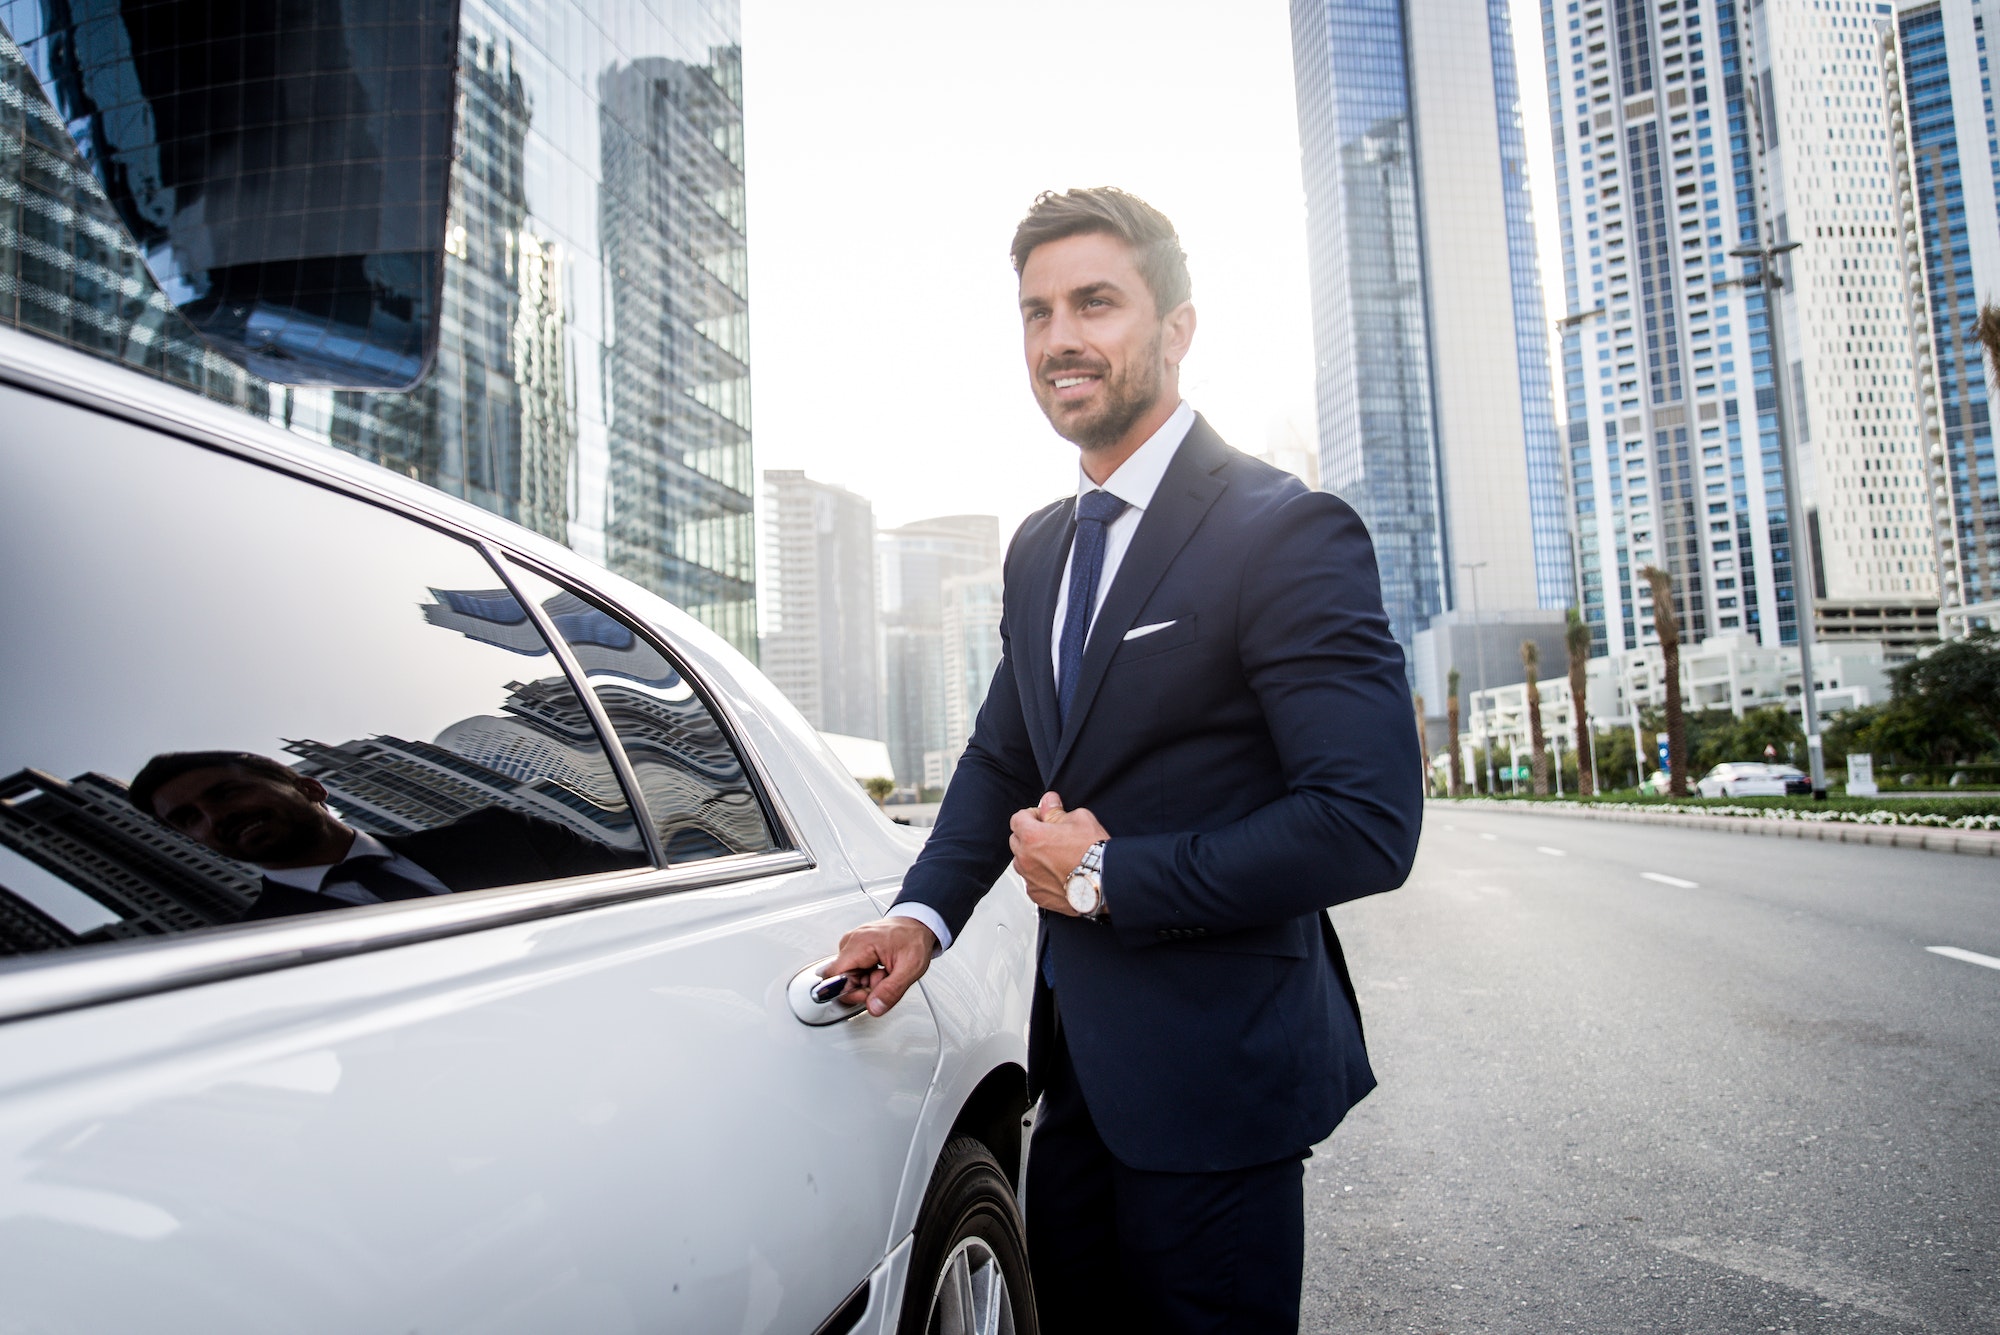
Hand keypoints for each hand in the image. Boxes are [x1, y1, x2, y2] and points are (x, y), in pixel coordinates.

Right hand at [822, 916, 937, 1015]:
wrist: (918, 924)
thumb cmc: (914, 939)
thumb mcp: (910, 968)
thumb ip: (891, 991)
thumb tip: (874, 1007)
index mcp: (860, 943)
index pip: (834, 976)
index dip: (848, 992)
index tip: (865, 994)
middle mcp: (851, 941)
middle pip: (842, 978)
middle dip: (863, 987)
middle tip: (883, 981)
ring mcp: (852, 943)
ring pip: (848, 976)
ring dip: (867, 982)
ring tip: (885, 972)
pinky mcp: (856, 947)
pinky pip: (854, 969)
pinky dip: (867, 974)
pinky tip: (881, 969)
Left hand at [1009, 791, 1108, 915]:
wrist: (1104, 882)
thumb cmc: (1093, 850)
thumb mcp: (1079, 819)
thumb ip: (1056, 810)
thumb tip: (1048, 801)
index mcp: (1031, 836)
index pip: (1017, 819)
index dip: (1031, 815)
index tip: (1044, 818)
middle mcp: (1024, 858)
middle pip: (1016, 840)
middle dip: (1029, 836)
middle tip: (1051, 837)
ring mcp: (1029, 879)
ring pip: (1022, 862)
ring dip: (1032, 857)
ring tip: (1055, 858)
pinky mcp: (1037, 895)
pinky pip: (1031, 881)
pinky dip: (1040, 876)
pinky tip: (1058, 874)